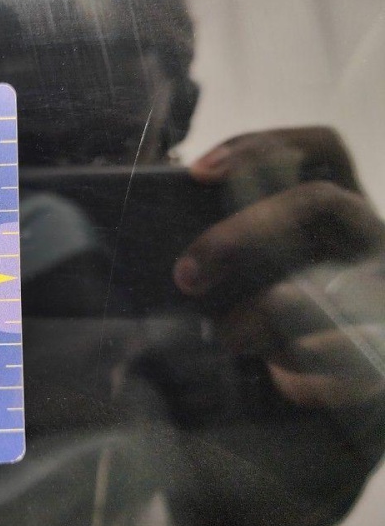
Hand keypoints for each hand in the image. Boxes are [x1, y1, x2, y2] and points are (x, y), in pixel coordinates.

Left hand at [175, 127, 384, 406]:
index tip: (197, 172)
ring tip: (227, 334)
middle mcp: (369, 239)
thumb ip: (229, 241)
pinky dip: (311, 357)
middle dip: (242, 230)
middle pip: (319, 201)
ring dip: (268, 308)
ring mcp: (383, 292)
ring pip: (336, 279)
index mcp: (339, 210)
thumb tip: (163, 204)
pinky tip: (280, 368)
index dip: (264, 145)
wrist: (331, 380)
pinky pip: (354, 349)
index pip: (322, 149)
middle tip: (187, 274)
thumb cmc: (276, 308)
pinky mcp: (381, 350)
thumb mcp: (256, 266)